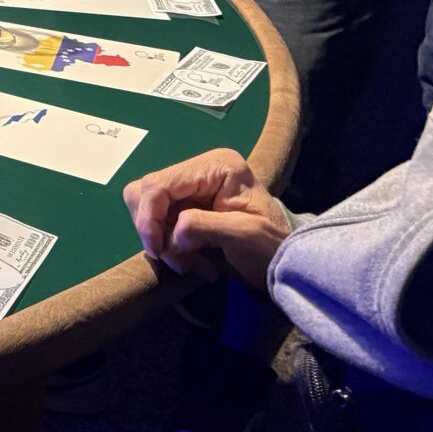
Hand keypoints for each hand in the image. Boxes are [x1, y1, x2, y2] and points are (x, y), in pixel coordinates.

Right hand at [121, 148, 292, 293]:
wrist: (286, 265)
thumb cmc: (271, 247)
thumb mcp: (243, 234)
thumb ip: (202, 225)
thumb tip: (171, 234)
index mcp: (215, 166)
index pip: (159, 184)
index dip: (148, 217)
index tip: (157, 250)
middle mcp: (198, 171)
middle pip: (145, 193)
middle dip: (154, 229)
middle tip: (174, 258)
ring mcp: (190, 189)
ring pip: (146, 210)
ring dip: (163, 242)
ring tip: (190, 264)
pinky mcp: (186, 207)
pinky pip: (159, 224)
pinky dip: (170, 247)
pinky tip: (193, 261)